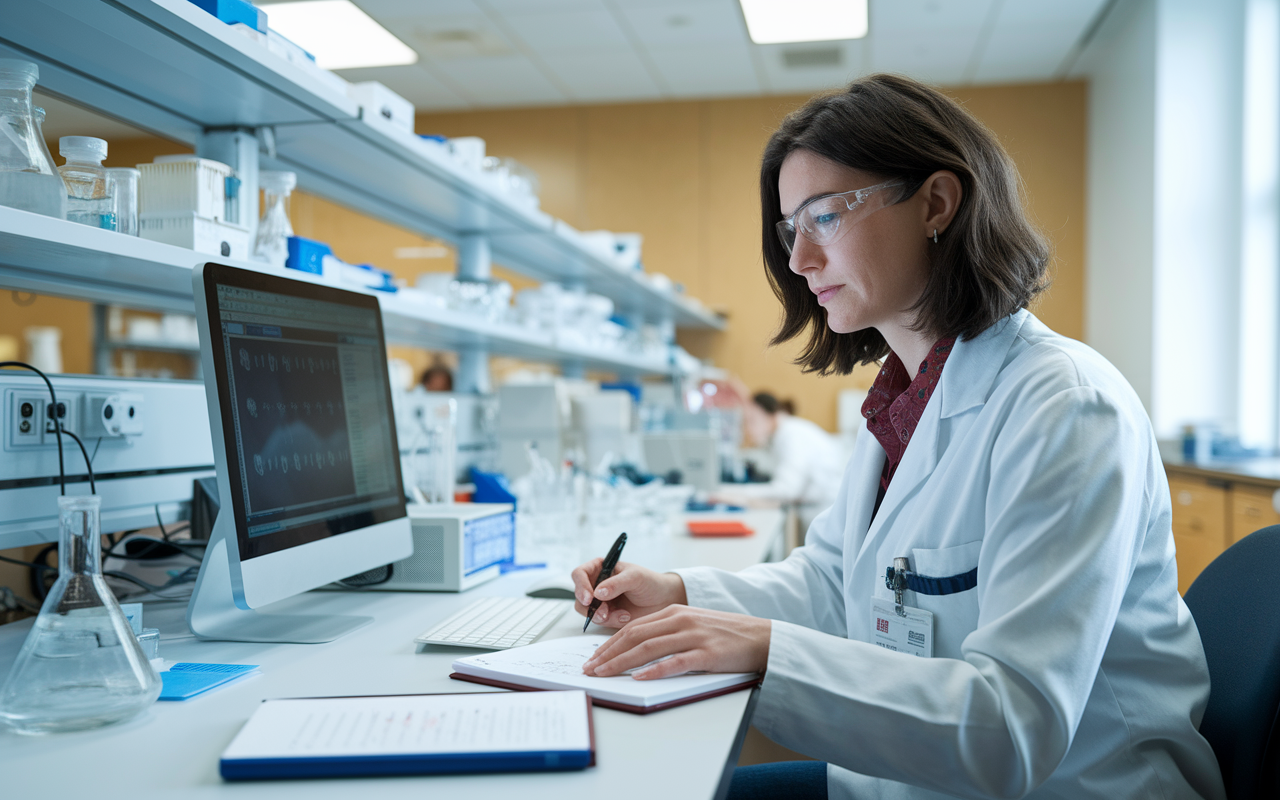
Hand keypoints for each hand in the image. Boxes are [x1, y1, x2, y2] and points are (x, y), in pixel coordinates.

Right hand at [570, 559, 686, 627]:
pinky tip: (626, 617)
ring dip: (602, 616)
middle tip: (604, 613)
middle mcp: (597, 584)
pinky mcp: (606, 615)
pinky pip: (599, 621)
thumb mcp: (634, 578)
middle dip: (590, 607)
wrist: (663, 600)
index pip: (579, 574)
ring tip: (622, 615)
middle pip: (579, 596)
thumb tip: (597, 592)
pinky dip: (611, 621)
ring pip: (587, 611)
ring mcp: (600, 601)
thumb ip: (616, 583)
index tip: (589, 598)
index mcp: (600, 568)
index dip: (580, 586)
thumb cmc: (650, 582)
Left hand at [582, 605, 770, 678]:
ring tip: (605, 674)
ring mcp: (693, 636)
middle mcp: (680, 620)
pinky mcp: (707, 653)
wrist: (760, 636)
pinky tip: (640, 678)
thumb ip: (666, 633)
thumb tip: (636, 652)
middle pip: (635, 636)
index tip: (593, 658)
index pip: (633, 628)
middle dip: (608, 654)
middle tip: (590, 669)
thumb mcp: (692, 625)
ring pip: (649, 648)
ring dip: (622, 662)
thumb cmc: (725, 634)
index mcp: (673, 612)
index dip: (609, 643)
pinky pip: (676, 662)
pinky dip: (656, 671)